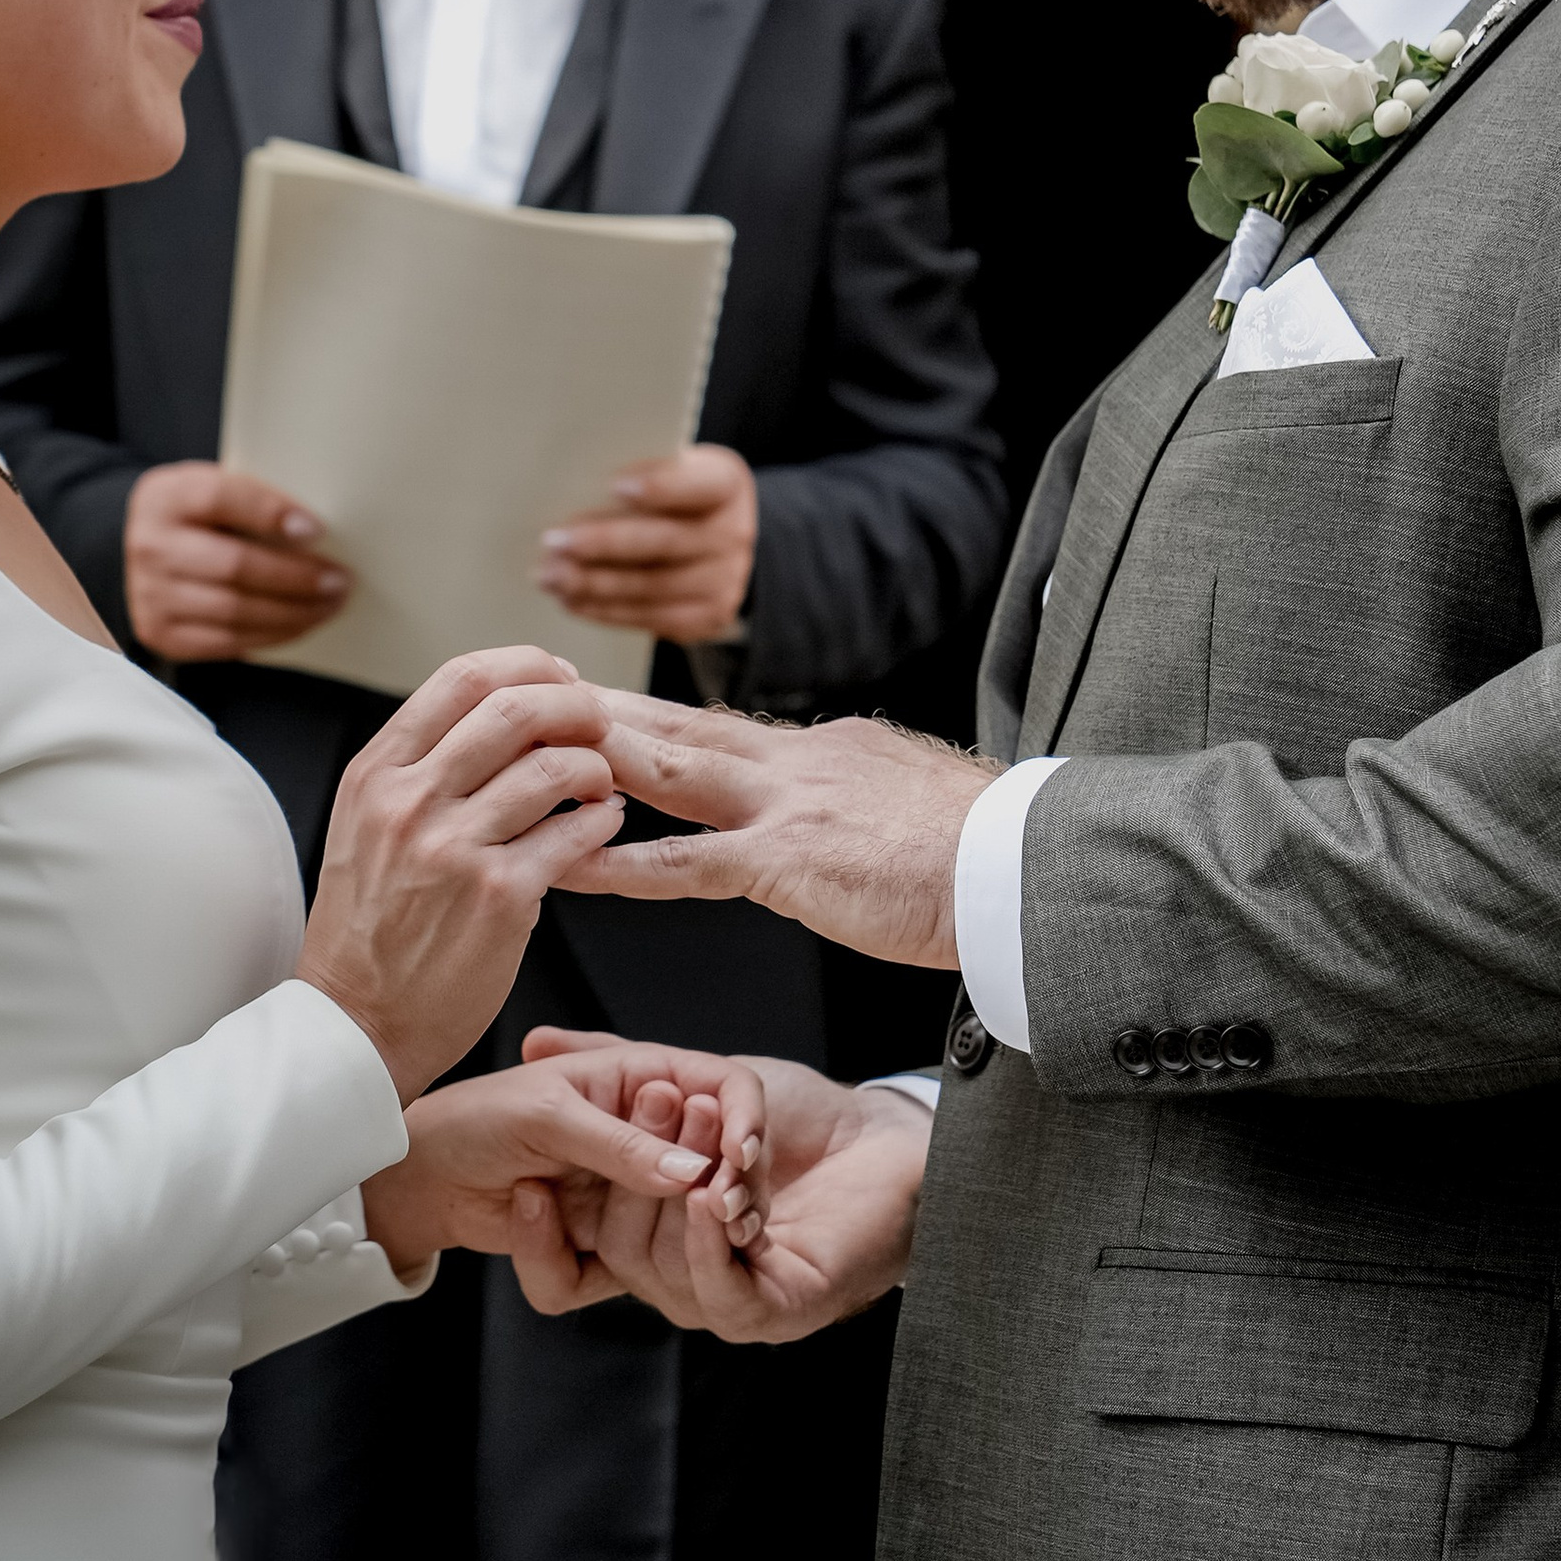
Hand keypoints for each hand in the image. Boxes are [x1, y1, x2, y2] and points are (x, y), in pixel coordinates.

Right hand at [124, 460, 348, 660]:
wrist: (135, 555)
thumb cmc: (194, 518)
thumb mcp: (210, 488)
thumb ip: (252, 500)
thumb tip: (315, 529)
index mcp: (167, 496)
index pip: (222, 498)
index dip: (271, 513)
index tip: (317, 529)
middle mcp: (151, 545)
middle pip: (234, 564)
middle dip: (296, 577)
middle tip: (338, 580)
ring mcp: (151, 594)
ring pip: (235, 610)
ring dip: (293, 612)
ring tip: (329, 604)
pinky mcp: (162, 633)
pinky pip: (228, 641)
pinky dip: (273, 634)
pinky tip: (300, 623)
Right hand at [295, 648, 621, 1099]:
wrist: (355, 1025)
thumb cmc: (368, 929)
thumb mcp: (364, 826)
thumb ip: (418, 768)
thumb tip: (499, 713)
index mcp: (376, 773)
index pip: (461, 678)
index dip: (525, 666)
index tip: (557, 678)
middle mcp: (410, 801)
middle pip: (515, 708)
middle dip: (575, 705)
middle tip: (599, 722)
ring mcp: (455, 848)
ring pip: (555, 766)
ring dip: (596, 767)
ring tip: (600, 785)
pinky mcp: (500, 896)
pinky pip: (575, 833)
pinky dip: (602, 820)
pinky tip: (602, 825)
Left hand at [361, 1042, 767, 1272]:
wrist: (421, 1172)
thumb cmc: (480, 1117)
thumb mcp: (549, 1115)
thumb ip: (622, 1143)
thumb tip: (694, 1171)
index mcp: (644, 1083)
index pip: (726, 1093)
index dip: (744, 1125)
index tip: (740, 1162)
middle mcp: (644, 1145)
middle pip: (712, 1180)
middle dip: (685, 1206)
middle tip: (635, 1212)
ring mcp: (623, 1202)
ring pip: (665, 1247)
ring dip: (606, 1242)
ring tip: (534, 1201)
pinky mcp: (596, 1251)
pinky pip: (600, 1281)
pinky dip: (554, 1262)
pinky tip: (520, 1213)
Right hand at [508, 1035, 926, 1340]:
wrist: (888, 1136)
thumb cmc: (801, 1113)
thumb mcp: (698, 1078)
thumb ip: (618, 1065)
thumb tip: (535, 1046)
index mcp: (655, 1231)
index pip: (584, 1235)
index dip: (559, 1203)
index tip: (547, 1153)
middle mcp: (684, 1275)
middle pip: (620, 1252)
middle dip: (635, 1174)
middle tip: (662, 1100)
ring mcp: (728, 1300)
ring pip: (667, 1274)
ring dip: (681, 1196)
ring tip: (705, 1127)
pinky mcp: (777, 1312)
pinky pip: (723, 1299)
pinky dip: (709, 1249)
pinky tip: (711, 1201)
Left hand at [536, 445, 757, 645]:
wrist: (719, 541)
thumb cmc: (675, 495)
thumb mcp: (673, 470)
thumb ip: (640, 475)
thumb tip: (570, 490)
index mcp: (726, 483)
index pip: (696, 484)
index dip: (660, 486)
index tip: (615, 485)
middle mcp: (733, 533)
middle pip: (664, 541)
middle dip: (604, 543)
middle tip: (555, 542)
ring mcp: (725, 581)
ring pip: (650, 586)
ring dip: (593, 583)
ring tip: (550, 576)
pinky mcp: (707, 617)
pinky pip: (648, 617)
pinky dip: (603, 609)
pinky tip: (571, 599)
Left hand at [557, 691, 988, 966]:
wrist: (1030, 865)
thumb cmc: (992, 855)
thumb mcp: (916, 806)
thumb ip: (870, 802)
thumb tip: (858, 812)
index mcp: (829, 750)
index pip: (725, 731)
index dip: (659, 719)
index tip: (606, 706)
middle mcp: (800, 761)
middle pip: (681, 727)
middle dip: (605, 711)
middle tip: (537, 693)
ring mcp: (790, 805)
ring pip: (671, 770)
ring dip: (597, 760)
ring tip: (531, 753)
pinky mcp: (791, 860)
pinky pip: (688, 863)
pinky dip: (625, 865)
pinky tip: (573, 867)